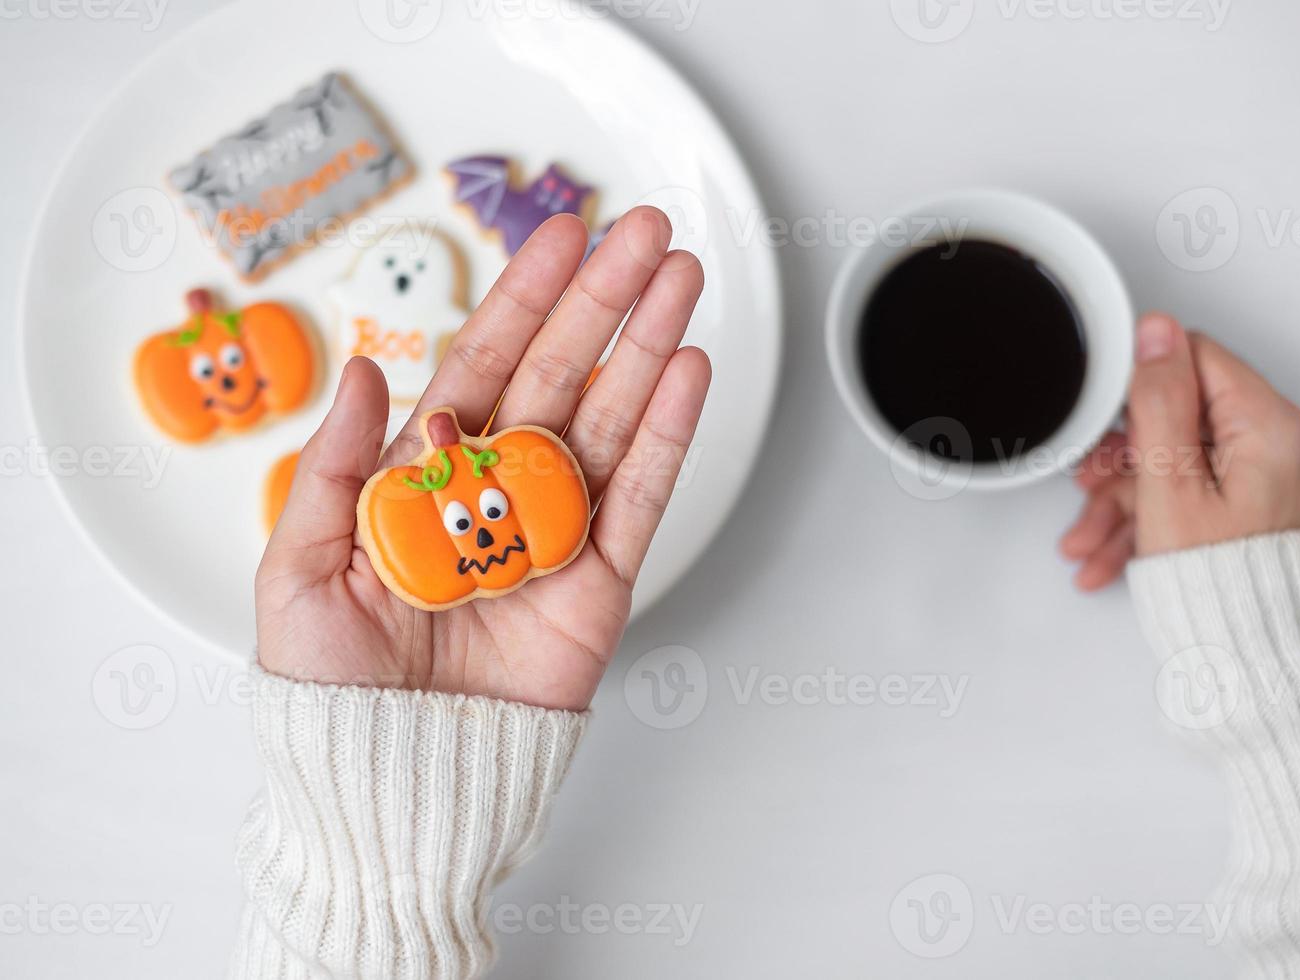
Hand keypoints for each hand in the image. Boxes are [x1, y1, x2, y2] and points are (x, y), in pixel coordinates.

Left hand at [255, 208, 709, 709]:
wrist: (394, 782)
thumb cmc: (331, 687)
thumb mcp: (299, 570)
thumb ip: (334, 467)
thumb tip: (368, 372)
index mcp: (428, 476)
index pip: (484, 365)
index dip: (525, 298)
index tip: (561, 237)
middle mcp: (500, 491)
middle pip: (561, 375)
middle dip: (603, 300)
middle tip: (643, 231)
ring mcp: (557, 533)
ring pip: (612, 420)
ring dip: (649, 346)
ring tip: (682, 280)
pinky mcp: (601, 586)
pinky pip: (641, 500)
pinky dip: (669, 437)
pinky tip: (688, 373)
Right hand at [1060, 312, 1299, 589]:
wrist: (1262, 667)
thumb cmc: (1224, 591)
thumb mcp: (1169, 487)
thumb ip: (1160, 402)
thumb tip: (1157, 333)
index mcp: (1274, 427)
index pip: (1195, 361)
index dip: (1140, 390)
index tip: (1107, 425)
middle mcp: (1292, 445)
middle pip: (1186, 420)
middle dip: (1125, 461)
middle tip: (1089, 488)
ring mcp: (1284, 479)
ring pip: (1189, 464)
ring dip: (1131, 500)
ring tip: (1090, 540)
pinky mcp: (1273, 508)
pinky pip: (1207, 493)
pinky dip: (1163, 518)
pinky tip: (1121, 551)